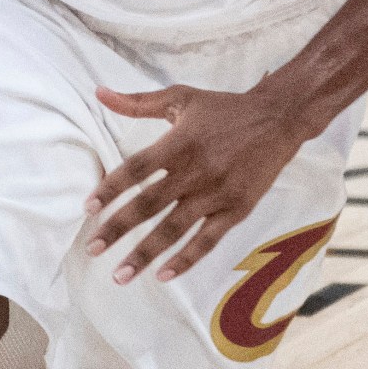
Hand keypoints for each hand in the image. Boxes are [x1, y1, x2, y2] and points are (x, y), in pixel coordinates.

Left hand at [84, 83, 319, 283]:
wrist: (279, 119)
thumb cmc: (223, 108)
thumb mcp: (180, 97)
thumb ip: (137, 102)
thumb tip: (98, 93)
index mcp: (179, 143)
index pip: (136, 169)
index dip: (111, 188)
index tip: (88, 208)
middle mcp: (196, 170)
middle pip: (149, 204)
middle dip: (118, 228)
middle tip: (92, 248)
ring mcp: (218, 193)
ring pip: (175, 228)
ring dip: (146, 253)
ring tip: (120, 275)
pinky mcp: (237, 210)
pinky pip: (208, 240)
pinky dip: (186, 259)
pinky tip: (163, 275)